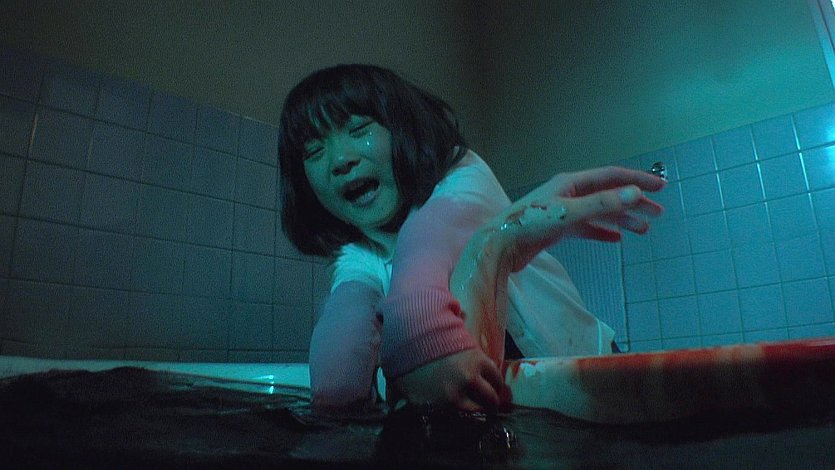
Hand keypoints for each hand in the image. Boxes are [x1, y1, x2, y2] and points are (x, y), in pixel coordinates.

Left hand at [388, 349, 505, 411]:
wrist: (415, 326)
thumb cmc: (403, 351)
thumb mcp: (395, 377)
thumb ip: (396, 395)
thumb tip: (393, 405)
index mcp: (432, 403)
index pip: (452, 422)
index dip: (461, 422)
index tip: (465, 420)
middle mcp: (453, 395)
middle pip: (476, 411)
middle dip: (481, 413)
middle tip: (485, 412)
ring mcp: (467, 379)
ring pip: (490, 396)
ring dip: (494, 401)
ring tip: (495, 402)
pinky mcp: (478, 361)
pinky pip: (495, 376)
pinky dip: (499, 383)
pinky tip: (499, 386)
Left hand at [497, 166, 664, 271]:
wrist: (499, 247)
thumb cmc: (529, 225)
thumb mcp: (569, 213)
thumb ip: (603, 204)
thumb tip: (635, 193)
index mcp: (570, 183)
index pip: (612, 176)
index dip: (637, 180)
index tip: (660, 187)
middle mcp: (567, 194)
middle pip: (608, 194)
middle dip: (634, 202)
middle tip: (658, 213)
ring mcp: (562, 212)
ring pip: (599, 213)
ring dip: (622, 219)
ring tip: (644, 229)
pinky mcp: (556, 230)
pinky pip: (585, 229)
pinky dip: (602, 232)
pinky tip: (616, 239)